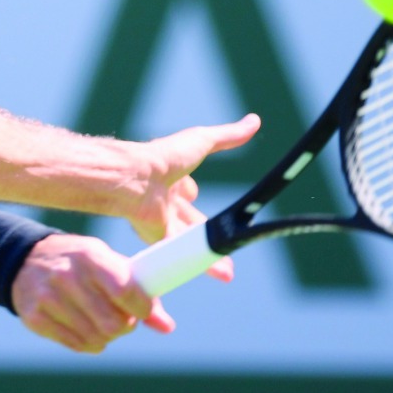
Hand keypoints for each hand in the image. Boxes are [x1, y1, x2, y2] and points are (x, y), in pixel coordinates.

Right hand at [11, 234, 173, 352]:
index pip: (125, 290)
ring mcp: (49, 297)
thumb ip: (136, 289)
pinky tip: (86, 328)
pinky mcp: (35, 318)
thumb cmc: (78, 261)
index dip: (142, 308)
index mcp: (90, 256)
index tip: (143, 310)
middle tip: (122, 319)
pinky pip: (77, 345)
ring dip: (107, 336)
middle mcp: (67, 275)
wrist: (26, 260)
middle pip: (113, 322)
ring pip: (97, 337)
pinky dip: (89, 343)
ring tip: (102, 322)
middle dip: (125, 326)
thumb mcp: (105, 261)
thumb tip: (167, 326)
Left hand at [128, 113, 260, 282]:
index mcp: (172, 175)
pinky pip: (178, 251)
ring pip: (188, 239)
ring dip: (207, 253)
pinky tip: (210, 272)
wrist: (137, 179)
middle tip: (227, 247)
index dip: (191, 193)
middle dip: (208, 233)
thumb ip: (228, 136)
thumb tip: (255, 120)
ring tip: (227, 272)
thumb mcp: (202, 141)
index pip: (184, 188)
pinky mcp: (156, 236)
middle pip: (190, 219)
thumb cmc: (165, 156)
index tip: (197, 198)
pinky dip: (195, 261)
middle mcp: (165, 197)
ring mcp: (160, 217)